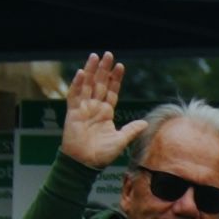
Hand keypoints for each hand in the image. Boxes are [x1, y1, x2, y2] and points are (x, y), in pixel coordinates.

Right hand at [58, 53, 136, 168]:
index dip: (115, 79)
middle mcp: (94, 108)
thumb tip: (145, 123)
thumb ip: (131, 130)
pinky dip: (77, 84)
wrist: (85, 164)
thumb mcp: (120, 141)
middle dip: (104, 69)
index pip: (111, 91)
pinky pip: (74, 95)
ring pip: (87, 85)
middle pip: (100, 84)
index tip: (120, 66)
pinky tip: (82, 72)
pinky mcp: (73, 113)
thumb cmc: (101, 155)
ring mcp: (83, 109)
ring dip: (91, 71)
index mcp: (106, 113)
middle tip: (108, 54)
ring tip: (95, 56)